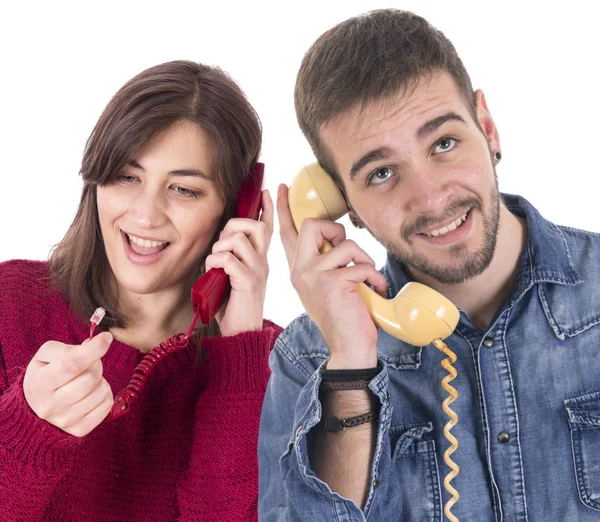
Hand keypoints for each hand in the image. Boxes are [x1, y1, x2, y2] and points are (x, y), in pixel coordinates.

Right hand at [23, 332, 113, 436]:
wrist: (35, 407)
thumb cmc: (45, 374)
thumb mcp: (47, 355)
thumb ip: (69, 348)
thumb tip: (97, 343)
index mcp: (39, 383)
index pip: (72, 365)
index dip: (94, 349)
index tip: (106, 338)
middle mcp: (50, 406)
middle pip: (90, 378)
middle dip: (96, 364)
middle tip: (89, 363)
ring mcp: (65, 420)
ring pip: (101, 391)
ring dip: (100, 380)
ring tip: (87, 380)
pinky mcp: (80, 429)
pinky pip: (107, 405)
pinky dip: (105, 394)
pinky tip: (92, 392)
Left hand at [205, 189, 273, 335]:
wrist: (240, 333)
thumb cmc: (233, 306)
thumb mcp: (231, 277)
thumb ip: (229, 258)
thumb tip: (219, 242)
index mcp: (260, 259)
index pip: (268, 228)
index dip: (268, 208)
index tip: (265, 191)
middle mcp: (262, 262)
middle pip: (255, 226)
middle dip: (234, 226)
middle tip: (222, 243)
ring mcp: (258, 271)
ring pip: (238, 239)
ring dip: (219, 247)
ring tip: (216, 263)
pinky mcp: (248, 281)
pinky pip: (227, 259)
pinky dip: (214, 262)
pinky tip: (214, 275)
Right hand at [277, 184, 386, 368]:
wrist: (348, 348)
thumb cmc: (344, 317)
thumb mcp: (329, 287)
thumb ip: (327, 264)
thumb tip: (339, 242)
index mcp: (298, 270)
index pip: (287, 234)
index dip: (285, 209)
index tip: (282, 188)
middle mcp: (300, 271)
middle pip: (312, 225)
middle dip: (337, 231)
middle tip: (349, 253)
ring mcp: (313, 276)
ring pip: (345, 244)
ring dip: (365, 260)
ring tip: (368, 279)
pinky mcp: (331, 283)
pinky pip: (360, 265)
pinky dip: (375, 277)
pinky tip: (375, 290)